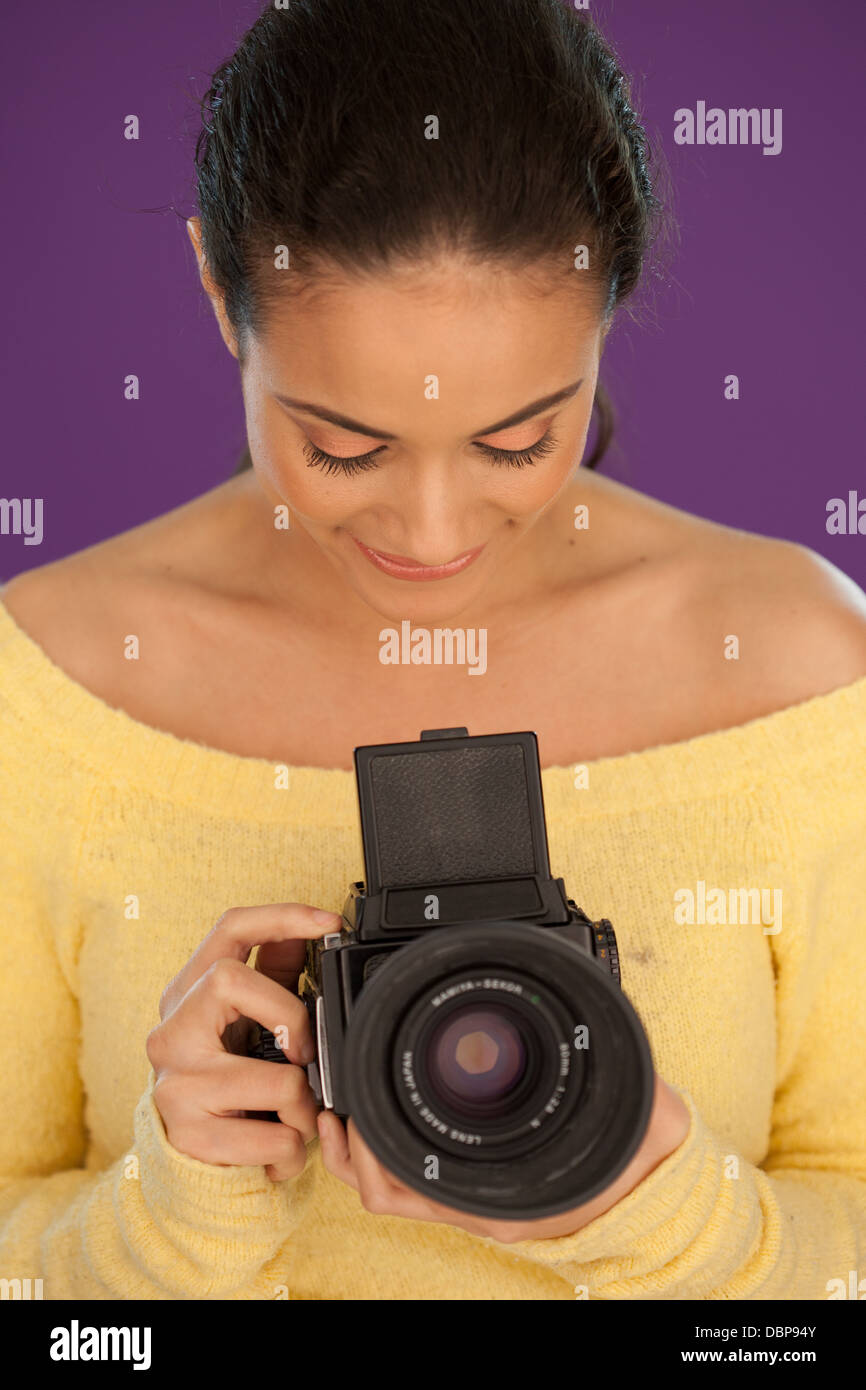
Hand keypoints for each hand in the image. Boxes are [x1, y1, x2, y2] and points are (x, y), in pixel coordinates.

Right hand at [146, 902, 341, 1180]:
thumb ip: (273, 975)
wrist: (190, 1160)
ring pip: (276, 1079)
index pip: (229, 929)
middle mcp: (172, 1030)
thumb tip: (307, 931)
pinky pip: (274, 1138)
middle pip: (230, 979)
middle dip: (290, 1018)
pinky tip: (281, 1148)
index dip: (281, 916)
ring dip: (304, 1106)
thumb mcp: (246, 1021)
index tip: (330, 923)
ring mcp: (175, 1082)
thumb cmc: (226, 1080)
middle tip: (304, 1054)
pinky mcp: (187, 1135)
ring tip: (297, 1117)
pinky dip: (292, 1149)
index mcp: (189, 992)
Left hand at [317, 1073, 690, 1242]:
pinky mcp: (476, 1185)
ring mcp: (474, 1199)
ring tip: (341, 1104)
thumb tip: (614, 1047)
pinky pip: (415, 1178)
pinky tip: (379, 1113)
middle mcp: (480, 1205)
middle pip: (383, 1190)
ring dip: (359, 1152)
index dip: (364, 1154)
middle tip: (330, 1101)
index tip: (348, 1115)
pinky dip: (386, 1151)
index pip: (405, 1190)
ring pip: (392, 1188)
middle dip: (347, 1147)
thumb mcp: (641, 1113)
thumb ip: (628, 1083)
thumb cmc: (642, 1156)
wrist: (659, 1189)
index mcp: (502, 1199)